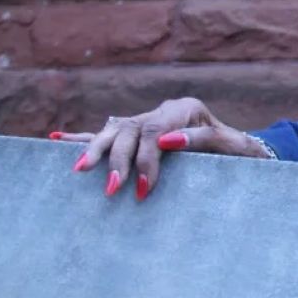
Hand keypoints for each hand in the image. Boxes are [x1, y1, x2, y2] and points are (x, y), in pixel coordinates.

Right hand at [48, 97, 270, 200]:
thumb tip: (168, 140)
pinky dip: (82, 138)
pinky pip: (107, 133)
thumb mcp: (230, 145)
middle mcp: (163, 111)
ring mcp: (148, 120)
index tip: (144, 187)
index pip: (156, 132)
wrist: (242, 149)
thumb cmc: (238, 150)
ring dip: (95, 149)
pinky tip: (56, 139)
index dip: (147, 159)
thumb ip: (202, 140)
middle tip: (110, 188)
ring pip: (114, 130)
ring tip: (80, 169)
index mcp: (185, 109)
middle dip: (117, 159)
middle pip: (130, 130)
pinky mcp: (138, 133)